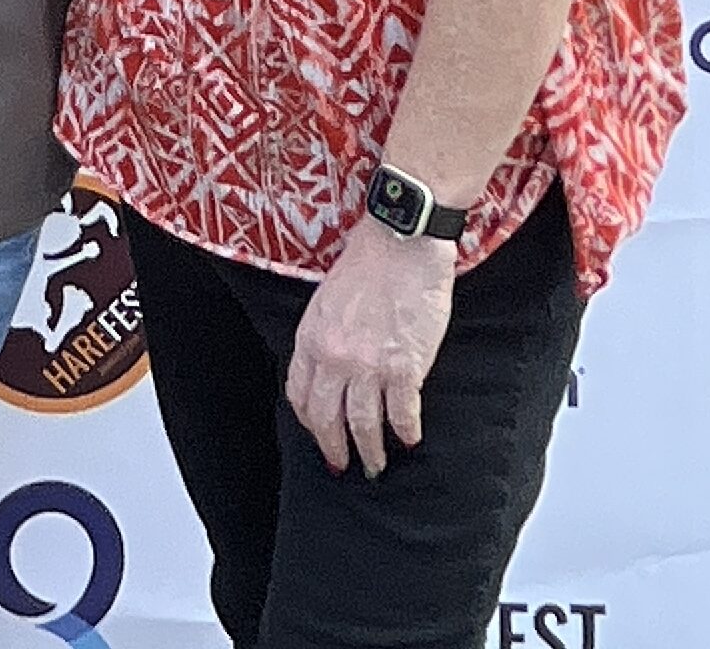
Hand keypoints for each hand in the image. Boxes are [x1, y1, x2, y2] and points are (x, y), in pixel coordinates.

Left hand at [285, 217, 456, 477]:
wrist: (400, 242)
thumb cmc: (367, 263)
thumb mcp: (327, 299)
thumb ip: (324, 337)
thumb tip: (329, 370)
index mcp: (311, 338)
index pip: (300, 395)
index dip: (310, 422)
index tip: (319, 434)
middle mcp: (334, 358)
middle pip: (328, 420)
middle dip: (335, 449)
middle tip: (344, 466)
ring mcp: (369, 366)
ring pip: (364, 426)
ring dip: (371, 451)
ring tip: (377, 464)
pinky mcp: (405, 369)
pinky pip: (402, 415)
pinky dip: (406, 432)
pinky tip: (409, 439)